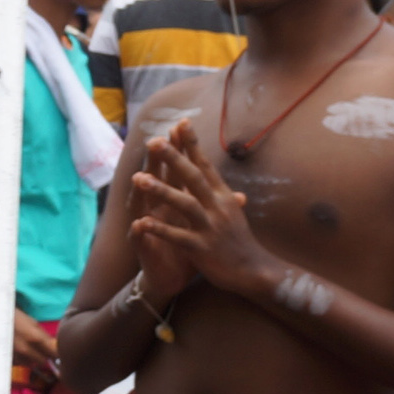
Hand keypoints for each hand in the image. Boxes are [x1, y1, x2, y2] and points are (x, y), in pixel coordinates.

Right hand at [11, 317, 61, 374]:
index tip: (55, 350)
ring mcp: (16, 356)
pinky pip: (20, 363)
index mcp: (35, 339)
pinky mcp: (8, 359)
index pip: (54, 353)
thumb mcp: (33, 323)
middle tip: (41, 348)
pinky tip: (17, 349)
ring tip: (26, 347)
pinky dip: (22, 358)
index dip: (56, 352)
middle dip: (44, 356)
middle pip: (43, 361)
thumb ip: (45, 336)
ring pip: (31, 363)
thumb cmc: (15, 317)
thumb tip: (55, 346)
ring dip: (32, 358)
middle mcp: (26, 351)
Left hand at [131, 121, 274, 298]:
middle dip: (173, 158)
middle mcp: (217, 207)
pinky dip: (160, 229)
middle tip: (154, 140)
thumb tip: (230, 184)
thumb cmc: (240, 241)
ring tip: (138, 178)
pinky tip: (142, 222)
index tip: (180, 122)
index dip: (192, 144)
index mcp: (223, 196)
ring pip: (184, 204)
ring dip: (161, 190)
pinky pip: (178, 236)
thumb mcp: (234, 213)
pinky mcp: (202, 248)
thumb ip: (226, 196)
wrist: (254, 271)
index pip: (205, 165)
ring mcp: (210, 227)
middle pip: (193, 177)